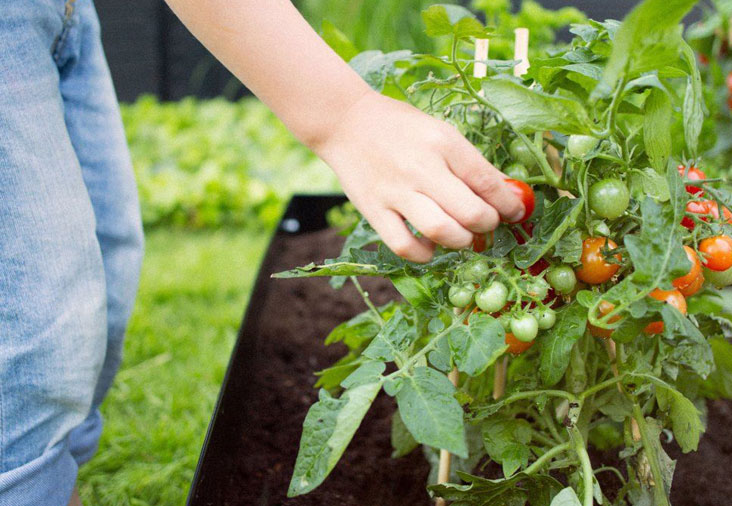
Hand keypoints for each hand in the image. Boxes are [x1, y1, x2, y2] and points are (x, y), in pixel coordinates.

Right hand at [313, 91, 524, 262]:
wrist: (346, 123)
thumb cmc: (400, 127)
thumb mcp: (440, 132)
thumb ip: (469, 163)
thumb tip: (503, 194)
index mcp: (443, 143)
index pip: (488, 182)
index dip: (509, 204)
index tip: (516, 212)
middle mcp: (421, 168)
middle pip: (470, 212)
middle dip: (489, 225)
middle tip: (488, 224)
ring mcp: (396, 192)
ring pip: (441, 232)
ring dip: (462, 241)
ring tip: (463, 236)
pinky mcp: (374, 211)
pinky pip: (404, 246)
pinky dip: (424, 253)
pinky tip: (430, 245)